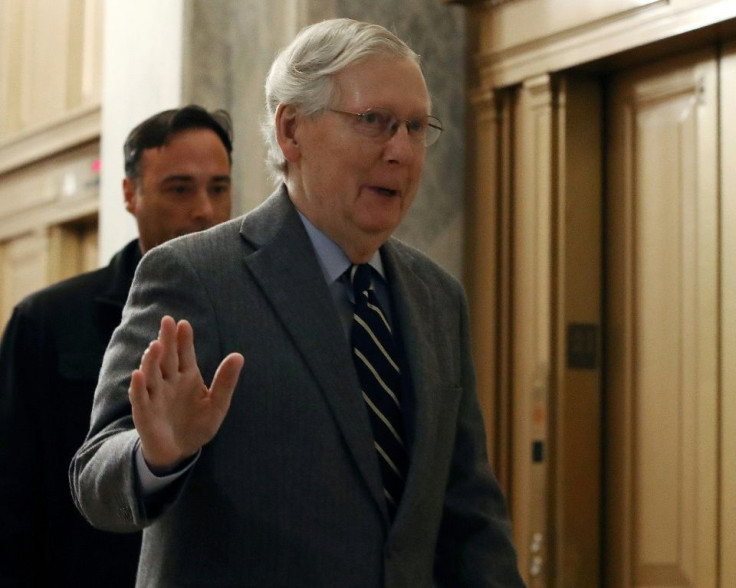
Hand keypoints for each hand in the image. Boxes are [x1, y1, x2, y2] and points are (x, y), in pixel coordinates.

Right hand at [128, 315, 243, 473]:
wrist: (180, 451)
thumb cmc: (198, 425)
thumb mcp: (217, 404)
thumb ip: (226, 381)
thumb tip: (238, 355)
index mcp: (187, 377)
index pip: (184, 354)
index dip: (184, 339)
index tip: (184, 324)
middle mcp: (169, 382)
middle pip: (167, 358)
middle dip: (167, 340)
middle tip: (167, 321)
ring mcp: (155, 396)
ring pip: (151, 374)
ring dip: (151, 360)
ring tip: (155, 346)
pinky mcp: (144, 413)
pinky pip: (139, 398)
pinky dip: (137, 387)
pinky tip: (138, 374)